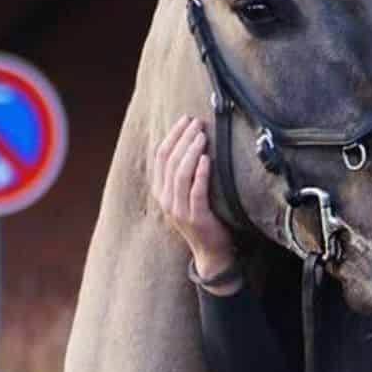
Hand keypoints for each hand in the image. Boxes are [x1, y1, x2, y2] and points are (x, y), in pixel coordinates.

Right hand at [152, 115, 236, 283]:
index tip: (185, 119)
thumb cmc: (203, 219)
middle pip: (169, 161)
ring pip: (180, 174)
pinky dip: (201, 173)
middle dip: (182, 138)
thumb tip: (191, 141)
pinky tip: (207, 159)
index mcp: (161, 192)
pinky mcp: (196, 218)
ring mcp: (179, 210)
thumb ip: (184, 174)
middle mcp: (166, 200)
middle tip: (197, 123)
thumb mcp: (186, 196)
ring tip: (202, 135)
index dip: (172, 135)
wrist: (211, 253)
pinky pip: (196, 191)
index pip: (160, 157)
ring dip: (191, 151)